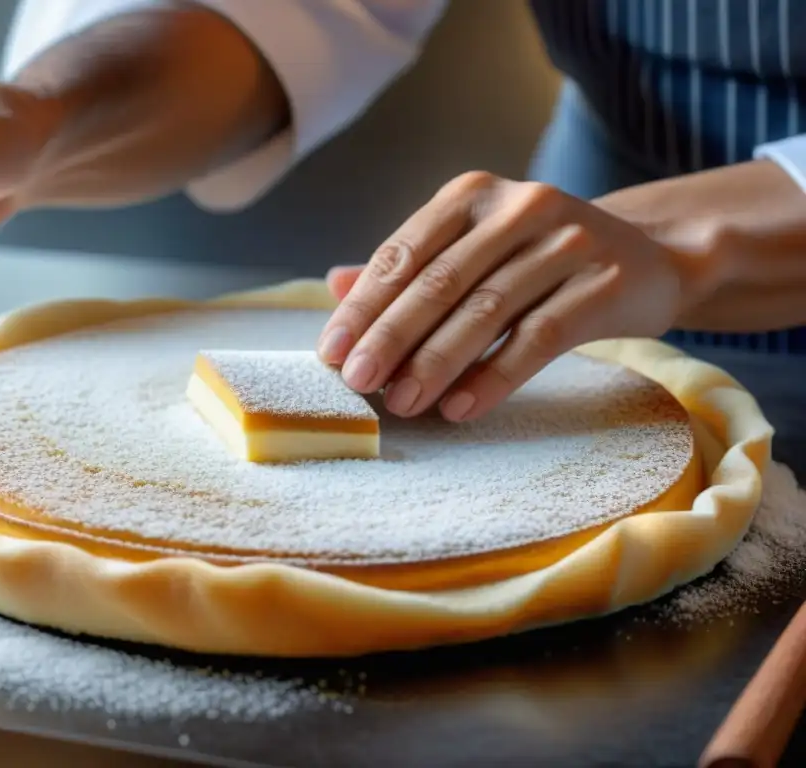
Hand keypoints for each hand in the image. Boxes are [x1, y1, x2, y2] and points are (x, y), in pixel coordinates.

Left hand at [317, 172, 693, 421]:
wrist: (649, 255)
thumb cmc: (539, 259)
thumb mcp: (473, 249)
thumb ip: (410, 267)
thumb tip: (335, 286)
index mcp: (472, 195)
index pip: (404, 252)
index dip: (363, 306)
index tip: (331, 354)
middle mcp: (519, 206)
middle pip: (440, 281)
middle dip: (390, 337)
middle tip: (357, 384)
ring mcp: (568, 240)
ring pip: (486, 309)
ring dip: (436, 363)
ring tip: (401, 404)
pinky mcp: (605, 282)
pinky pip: (540, 336)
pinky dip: (495, 376)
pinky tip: (460, 407)